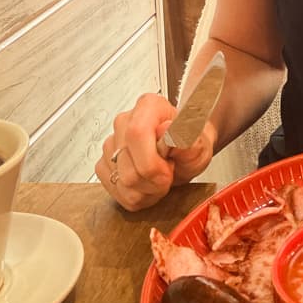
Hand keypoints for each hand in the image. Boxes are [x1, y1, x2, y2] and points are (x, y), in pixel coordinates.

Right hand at [95, 93, 215, 211]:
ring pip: (121, 183)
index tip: (168, 171)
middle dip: (153, 181)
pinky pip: (115, 191)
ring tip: (159, 178)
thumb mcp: (199, 141)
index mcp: (149, 107)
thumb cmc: (190, 143)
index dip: (151, 162)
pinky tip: (148, 184)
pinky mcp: (104, 164)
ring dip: (146, 190)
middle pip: (128, 167)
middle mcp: (125, 122)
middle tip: (169, 173)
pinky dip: (136, 196)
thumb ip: (186, 135)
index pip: (136, 134)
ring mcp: (111, 144)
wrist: (185, 153)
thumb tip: (166, 128)